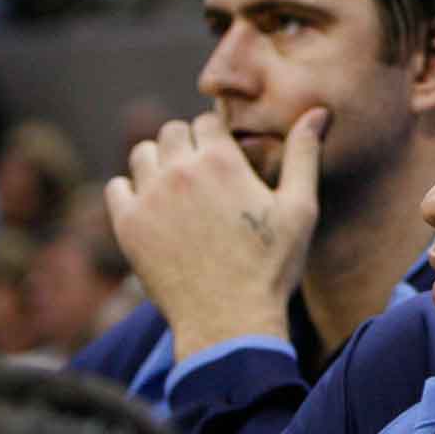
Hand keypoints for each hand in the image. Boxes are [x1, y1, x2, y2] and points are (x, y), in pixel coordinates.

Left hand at [104, 108, 325, 361]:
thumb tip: (317, 112)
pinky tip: (153, 210)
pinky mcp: (128, 225)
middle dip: (187, 146)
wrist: (228, 321)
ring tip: (177, 190)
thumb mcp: (300, 209)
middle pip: (172, 132)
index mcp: (222, 161)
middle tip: (203, 176)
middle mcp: (180, 171)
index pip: (207, 121)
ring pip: (142, 154)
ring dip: (158, 163)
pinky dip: (131, 192)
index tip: (225, 159)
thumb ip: (303, 155)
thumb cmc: (270, 267)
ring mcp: (149, 197)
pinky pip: (116, 187)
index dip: (217, 138)